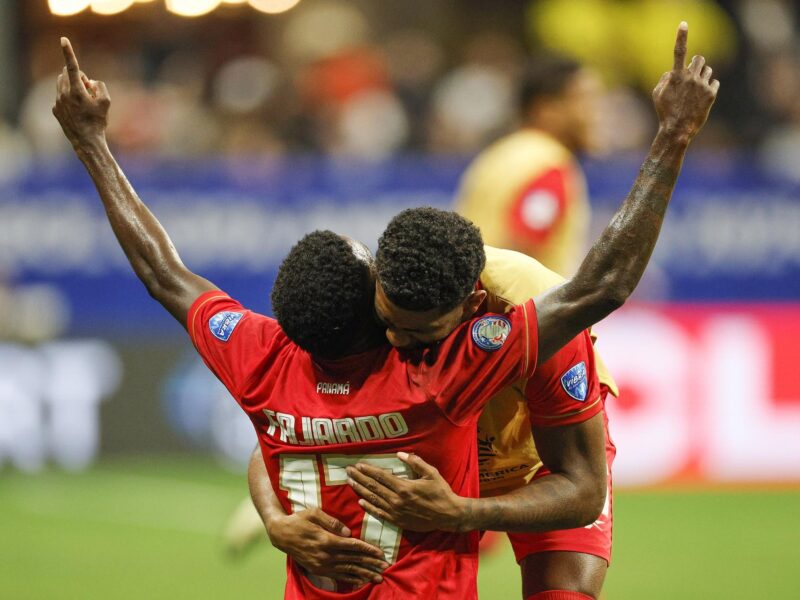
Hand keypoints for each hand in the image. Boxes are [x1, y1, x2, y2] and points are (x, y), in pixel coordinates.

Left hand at [52, 37, 110, 147]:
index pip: (73, 67)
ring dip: (72, 86)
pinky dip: (69, 97)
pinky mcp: (55, 109)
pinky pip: (60, 95)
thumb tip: (91, 82)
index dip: (69, 52)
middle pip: (67, 73)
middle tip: (89, 90)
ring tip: (83, 100)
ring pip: (62, 83)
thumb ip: (100, 86)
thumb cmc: (98, 122)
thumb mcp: (107, 102)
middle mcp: (64, 94)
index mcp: (76, 91)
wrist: (86, 141)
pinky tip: (77, 111)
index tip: (63, 39)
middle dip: (78, 76)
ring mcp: (57, 102)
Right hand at [267, 507, 388, 586]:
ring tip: (378, 577)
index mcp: (326, 540)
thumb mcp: (314, 513)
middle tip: (386, 567)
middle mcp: (325, 555)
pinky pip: (337, 576)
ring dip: (364, 574)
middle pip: (353, 560)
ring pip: (347, 570)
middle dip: (371, 564)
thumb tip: (349, 531)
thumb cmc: (299, 519)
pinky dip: (351, 579)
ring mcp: (321, 564)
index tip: (381, 553)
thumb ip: (332, 522)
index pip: (352, 546)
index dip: (368, 550)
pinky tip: (361, 581)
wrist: (281, 534)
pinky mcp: (318, 569)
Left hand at [347, 452, 466, 532]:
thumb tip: (400, 453)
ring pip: (374, 500)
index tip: (358, 465)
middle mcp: (397, 500)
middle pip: (374, 487)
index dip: (368, 471)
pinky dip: (369, 507)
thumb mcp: (431, 473)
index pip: (381, 477)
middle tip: (348, 471)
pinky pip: (379, 513)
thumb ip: (415, 463)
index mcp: (404, 487)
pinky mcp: (398, 521)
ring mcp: (396, 512)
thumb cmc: (441, 492)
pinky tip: (360, 502)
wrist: (448, 515)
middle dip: (360, 478)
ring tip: (350, 483)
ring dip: (361, 490)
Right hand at [652, 22, 718, 142]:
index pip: (679, 52)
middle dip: (697, 63)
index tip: (684, 24)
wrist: (678, 130)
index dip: (681, 36)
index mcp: (676, 76)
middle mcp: (691, 77)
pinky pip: (714, 82)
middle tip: (693, 73)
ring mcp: (702, 85)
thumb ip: (665, 78)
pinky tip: (702, 98)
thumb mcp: (657, 95)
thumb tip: (673, 71)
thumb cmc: (665, 112)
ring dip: (703, 75)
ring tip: (696, 90)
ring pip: (708, 70)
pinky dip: (709, 87)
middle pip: (699, 59)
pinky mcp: (712, 93)